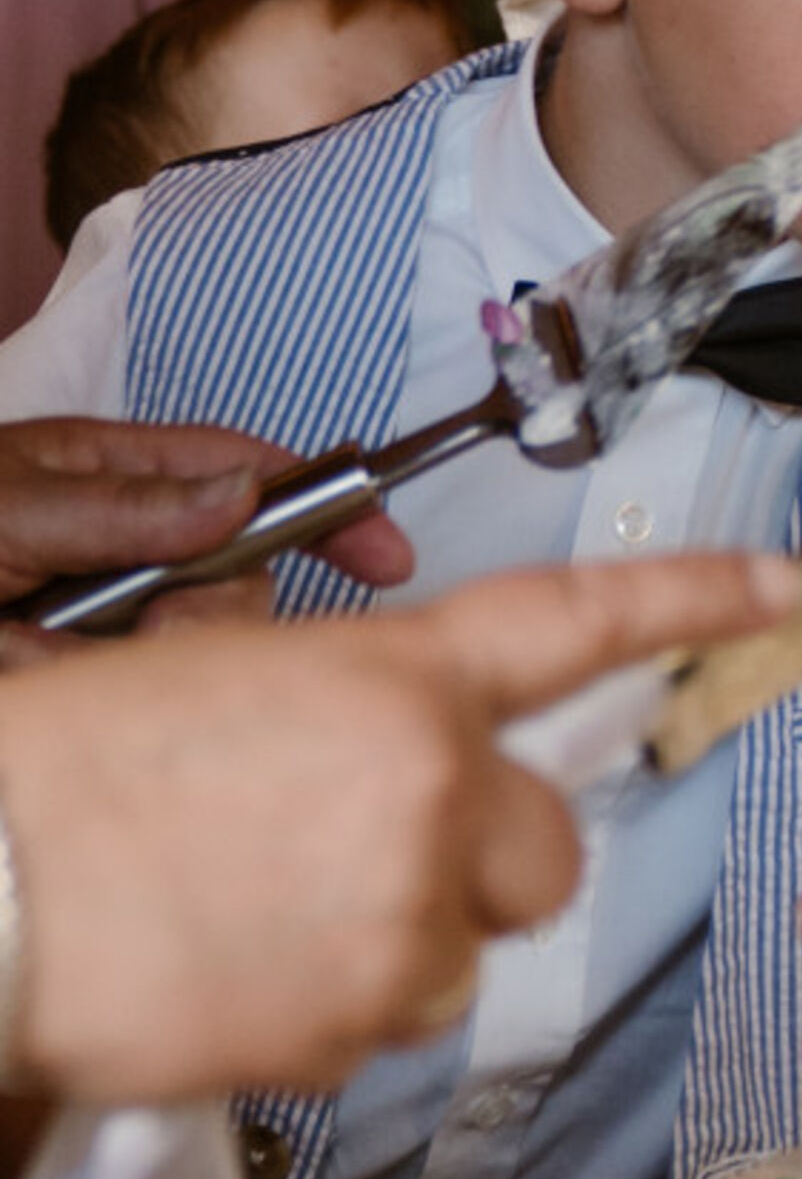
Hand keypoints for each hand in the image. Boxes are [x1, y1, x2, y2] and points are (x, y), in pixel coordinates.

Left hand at [0, 417, 412, 662]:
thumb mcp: (12, 506)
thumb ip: (124, 505)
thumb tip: (246, 492)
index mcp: (115, 478)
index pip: (250, 479)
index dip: (327, 510)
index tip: (387, 558)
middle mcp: (123, 549)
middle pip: (231, 585)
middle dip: (189, 612)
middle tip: (116, 622)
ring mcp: (99, 618)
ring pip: (178, 650)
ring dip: (102, 654)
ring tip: (18, 646)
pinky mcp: (79, 678)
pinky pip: (119, 700)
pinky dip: (69, 687)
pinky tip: (21, 669)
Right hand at [0, 550, 790, 1101]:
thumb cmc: (53, 774)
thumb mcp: (202, 676)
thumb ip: (334, 699)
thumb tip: (368, 732)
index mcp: (395, 684)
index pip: (574, 626)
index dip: (688, 601)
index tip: (776, 587)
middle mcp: (428, 796)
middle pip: (544, 849)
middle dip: (479, 859)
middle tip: (358, 853)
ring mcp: (401, 921)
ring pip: (465, 948)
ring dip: (393, 939)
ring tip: (252, 914)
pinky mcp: (355, 1028)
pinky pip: (386, 1024)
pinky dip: (327, 1009)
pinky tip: (226, 972)